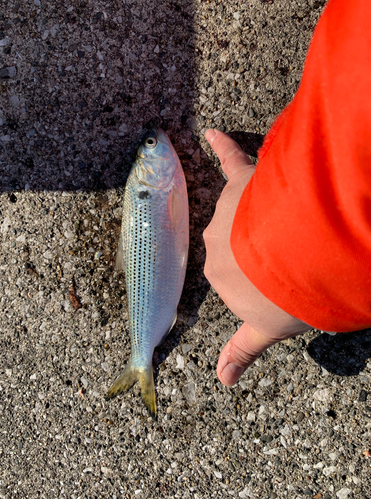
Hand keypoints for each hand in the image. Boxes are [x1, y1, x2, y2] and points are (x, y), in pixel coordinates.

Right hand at [203, 129, 309, 385]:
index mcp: (217, 274)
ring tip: (296, 227)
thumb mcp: (267, 330)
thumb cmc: (285, 297)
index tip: (277, 281)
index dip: (259, 280)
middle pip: (235, 242)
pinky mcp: (243, 183)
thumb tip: (223, 381)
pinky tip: (211, 133)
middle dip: (260, 249)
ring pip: (241, 211)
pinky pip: (229, 161)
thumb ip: (242, 350)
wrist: (302, 258)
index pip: (231, 276)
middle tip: (294, 255)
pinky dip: (222, 147)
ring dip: (264, 217)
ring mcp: (226, 210)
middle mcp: (213, 242)